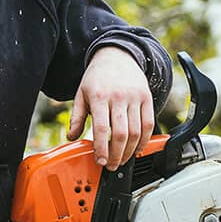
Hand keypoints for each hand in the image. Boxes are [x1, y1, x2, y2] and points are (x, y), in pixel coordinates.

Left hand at [68, 47, 153, 170]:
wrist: (117, 56)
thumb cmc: (97, 77)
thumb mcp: (81, 94)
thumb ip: (76, 117)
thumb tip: (72, 137)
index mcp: (100, 96)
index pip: (102, 128)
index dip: (102, 149)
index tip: (100, 161)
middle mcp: (119, 97)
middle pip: (121, 133)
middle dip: (116, 155)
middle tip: (111, 165)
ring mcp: (135, 97)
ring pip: (136, 131)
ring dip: (130, 151)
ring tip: (123, 160)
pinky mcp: (147, 98)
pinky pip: (149, 124)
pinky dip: (145, 140)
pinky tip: (137, 148)